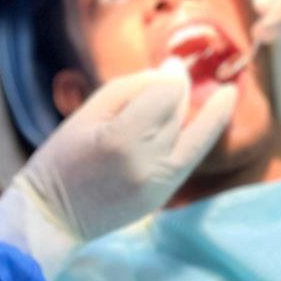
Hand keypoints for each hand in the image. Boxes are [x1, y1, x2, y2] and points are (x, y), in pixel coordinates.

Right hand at [11, 60, 236, 241]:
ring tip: (185, 89)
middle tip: (171, 73)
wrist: (54, 217)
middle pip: (177, 110)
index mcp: (120, 138)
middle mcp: (146, 162)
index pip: (165, 94)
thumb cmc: (61, 159)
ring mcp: (158, 183)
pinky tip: (226, 102)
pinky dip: (209, 128)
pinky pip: (192, 153)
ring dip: (188, 107)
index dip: (170, 76)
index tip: (170, 63)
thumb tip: (171, 72)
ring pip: (188, 130)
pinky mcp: (164, 195)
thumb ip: (130, 88)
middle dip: (177, 90)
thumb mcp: (86, 113)